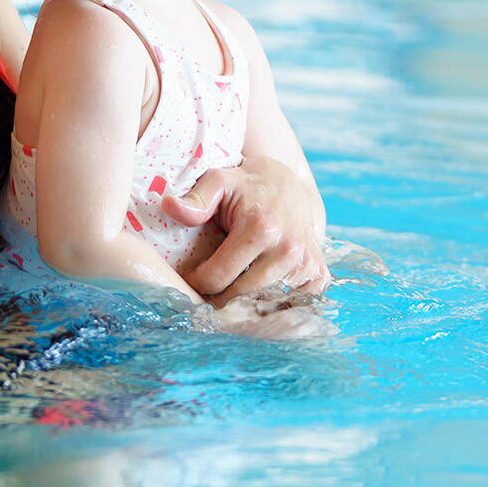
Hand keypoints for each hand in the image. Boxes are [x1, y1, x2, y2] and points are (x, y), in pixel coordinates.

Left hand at [160, 158, 331, 301]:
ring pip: (263, 304)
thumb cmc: (245, 185)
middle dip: (217, 297)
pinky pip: (292, 304)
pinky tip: (257, 294)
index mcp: (261, 228)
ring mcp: (306, 263)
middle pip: (239, 296)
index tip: (190, 276)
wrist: (288, 183)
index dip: (197, 282)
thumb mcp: (218, 181)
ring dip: (243, 304)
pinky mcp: (318, 273)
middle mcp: (287, 249)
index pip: (218, 277)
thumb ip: (195, 199)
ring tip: (227, 294)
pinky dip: (273, 305)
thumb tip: (169, 206)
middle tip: (205, 290)